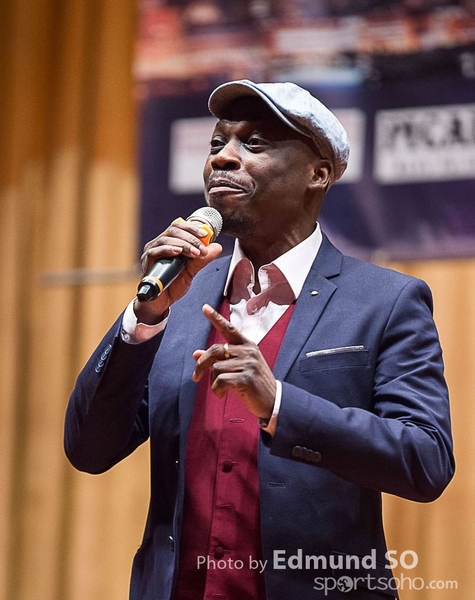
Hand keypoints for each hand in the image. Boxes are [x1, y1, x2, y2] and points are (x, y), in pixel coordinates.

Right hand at [133, 220, 221, 323]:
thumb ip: (202, 260)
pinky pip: (156, 251)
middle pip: (174, 230)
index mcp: (169, 243)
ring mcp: (152, 252)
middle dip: (191, 238)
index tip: (205, 234)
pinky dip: (168, 249)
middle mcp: (159, 244)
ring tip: (195, 253)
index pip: (179, 227)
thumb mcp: (191, 271)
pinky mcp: (147, 262)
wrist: (161, 303)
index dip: (192, 228)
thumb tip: (217, 247)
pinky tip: (178, 252)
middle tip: (202, 248)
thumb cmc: (172, 285)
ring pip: (166, 239)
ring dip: (184, 244)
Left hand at [192, 304, 275, 419]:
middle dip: (201, 364)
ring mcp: (249, 364)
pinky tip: (221, 394)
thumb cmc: (253, 384)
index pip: (229, 328)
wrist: (273, 401)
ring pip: (216, 368)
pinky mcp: (246, 378)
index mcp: (247, 345)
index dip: (216, 318)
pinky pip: (220, 381)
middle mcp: (248, 351)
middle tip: (196, 377)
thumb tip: (196, 354)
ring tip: (219, 389)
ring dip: (212, 381)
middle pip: (215, 350)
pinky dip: (216, 390)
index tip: (204, 307)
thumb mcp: (237, 368)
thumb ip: (219, 359)